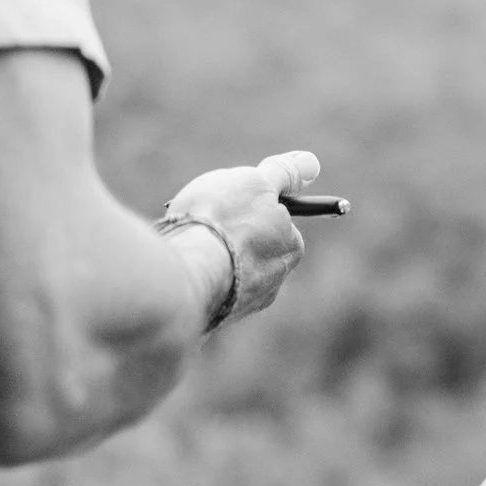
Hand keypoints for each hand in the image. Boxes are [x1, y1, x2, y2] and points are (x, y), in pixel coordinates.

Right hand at [164, 150, 322, 324]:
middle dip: (225, 233)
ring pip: (221, 271)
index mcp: (289, 251)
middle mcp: (271, 285)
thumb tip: (311, 163)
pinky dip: (188, 276)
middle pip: (246, 248)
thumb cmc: (221, 221)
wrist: (181, 274)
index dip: (247, 205)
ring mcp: (239, 307)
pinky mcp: (209, 321)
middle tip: (200, 217)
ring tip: (183, 241)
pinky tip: (174, 266)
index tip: (226, 200)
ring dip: (204, 255)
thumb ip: (283, 175)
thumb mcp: (255, 183)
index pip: (274, 221)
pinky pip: (200, 290)